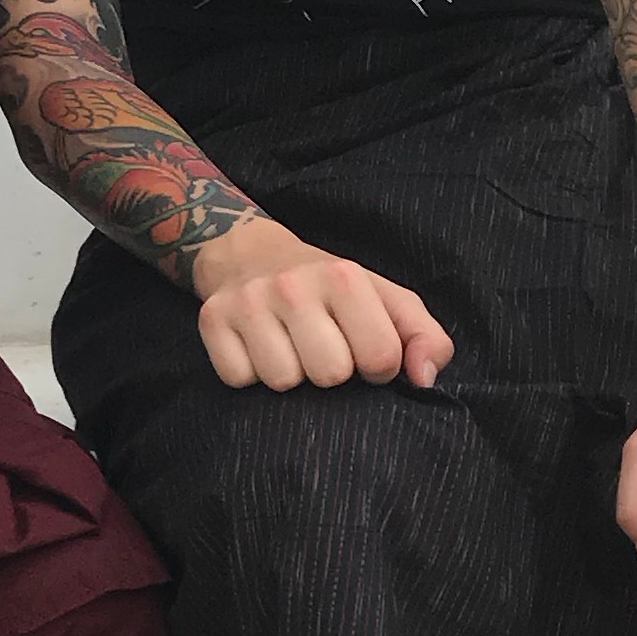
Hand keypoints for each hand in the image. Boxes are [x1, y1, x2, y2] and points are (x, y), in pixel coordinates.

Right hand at [192, 214, 453, 392]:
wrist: (252, 253)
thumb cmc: (331, 289)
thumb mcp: (385, 299)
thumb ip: (423, 337)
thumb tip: (424, 379)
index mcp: (344, 276)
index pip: (380, 358)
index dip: (378, 367)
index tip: (364, 351)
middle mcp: (294, 285)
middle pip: (329, 375)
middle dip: (332, 372)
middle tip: (323, 348)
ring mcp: (249, 302)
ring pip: (282, 382)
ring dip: (290, 375)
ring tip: (291, 348)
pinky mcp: (212, 319)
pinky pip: (239, 380)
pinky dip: (250, 374)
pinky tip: (257, 349)